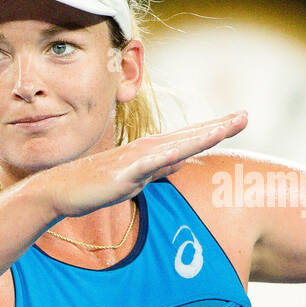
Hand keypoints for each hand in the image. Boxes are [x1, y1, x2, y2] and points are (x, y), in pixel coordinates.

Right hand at [39, 111, 247, 219]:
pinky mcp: (123, 174)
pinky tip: (182, 152)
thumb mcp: (135, 179)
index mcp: (151, 151)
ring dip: (201, 137)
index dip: (215, 129)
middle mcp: (147, 149)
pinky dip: (166, 157)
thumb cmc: (95, 186)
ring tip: (226, 128)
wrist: (60, 191)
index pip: (190, 137)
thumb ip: (157, 169)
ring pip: (176, 147)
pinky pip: (149, 166)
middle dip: (219, 126)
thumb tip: (180, 162)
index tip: (239, 120)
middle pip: (190, 136)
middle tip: (246, 115)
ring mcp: (136, 160)